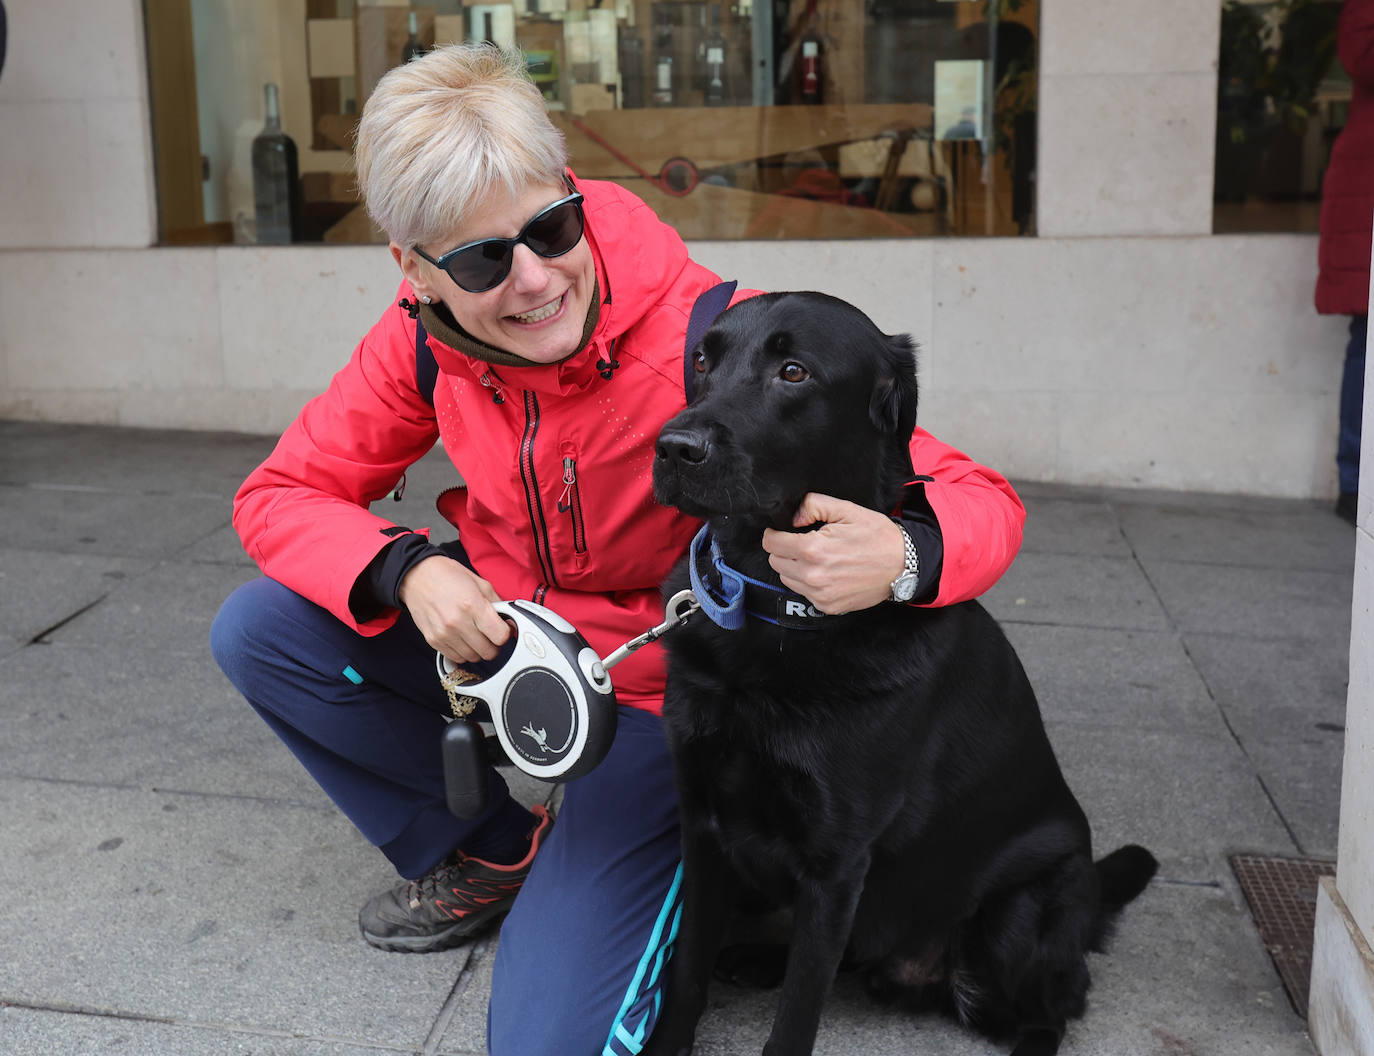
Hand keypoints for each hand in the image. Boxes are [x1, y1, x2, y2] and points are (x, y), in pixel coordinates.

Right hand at [398, 555, 510, 663]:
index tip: (504, 629)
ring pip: (473, 658)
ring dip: (478, 649)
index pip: (500, 636)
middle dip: (494, 644)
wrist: (417, 576)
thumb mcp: (479, 583)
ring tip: (475, 634)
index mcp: (472, 605)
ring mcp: (444, 634)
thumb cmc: (447, 576)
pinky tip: (462, 638)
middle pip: (489, 652)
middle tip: (491, 634)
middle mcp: (458, 622)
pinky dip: (463, 652)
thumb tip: (509, 621)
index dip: (506, 633)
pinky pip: (457, 658)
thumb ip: (497, 603)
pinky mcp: (433, 640)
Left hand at [761, 493, 905, 613]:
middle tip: (804, 541)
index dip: (775, 533)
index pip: (771, 543)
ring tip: (816, 557)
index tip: (783, 531)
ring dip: (794, 566)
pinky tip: (826, 571)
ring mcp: (820, 594)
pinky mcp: (827, 606)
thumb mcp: (846, 509)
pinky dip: (807, 582)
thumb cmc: (877, 536)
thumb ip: (813, 505)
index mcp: (813, 550)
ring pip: (786, 578)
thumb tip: (792, 518)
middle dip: (784, 549)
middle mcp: (813, 576)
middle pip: (775, 561)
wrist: (904, 565)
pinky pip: (803, 592)